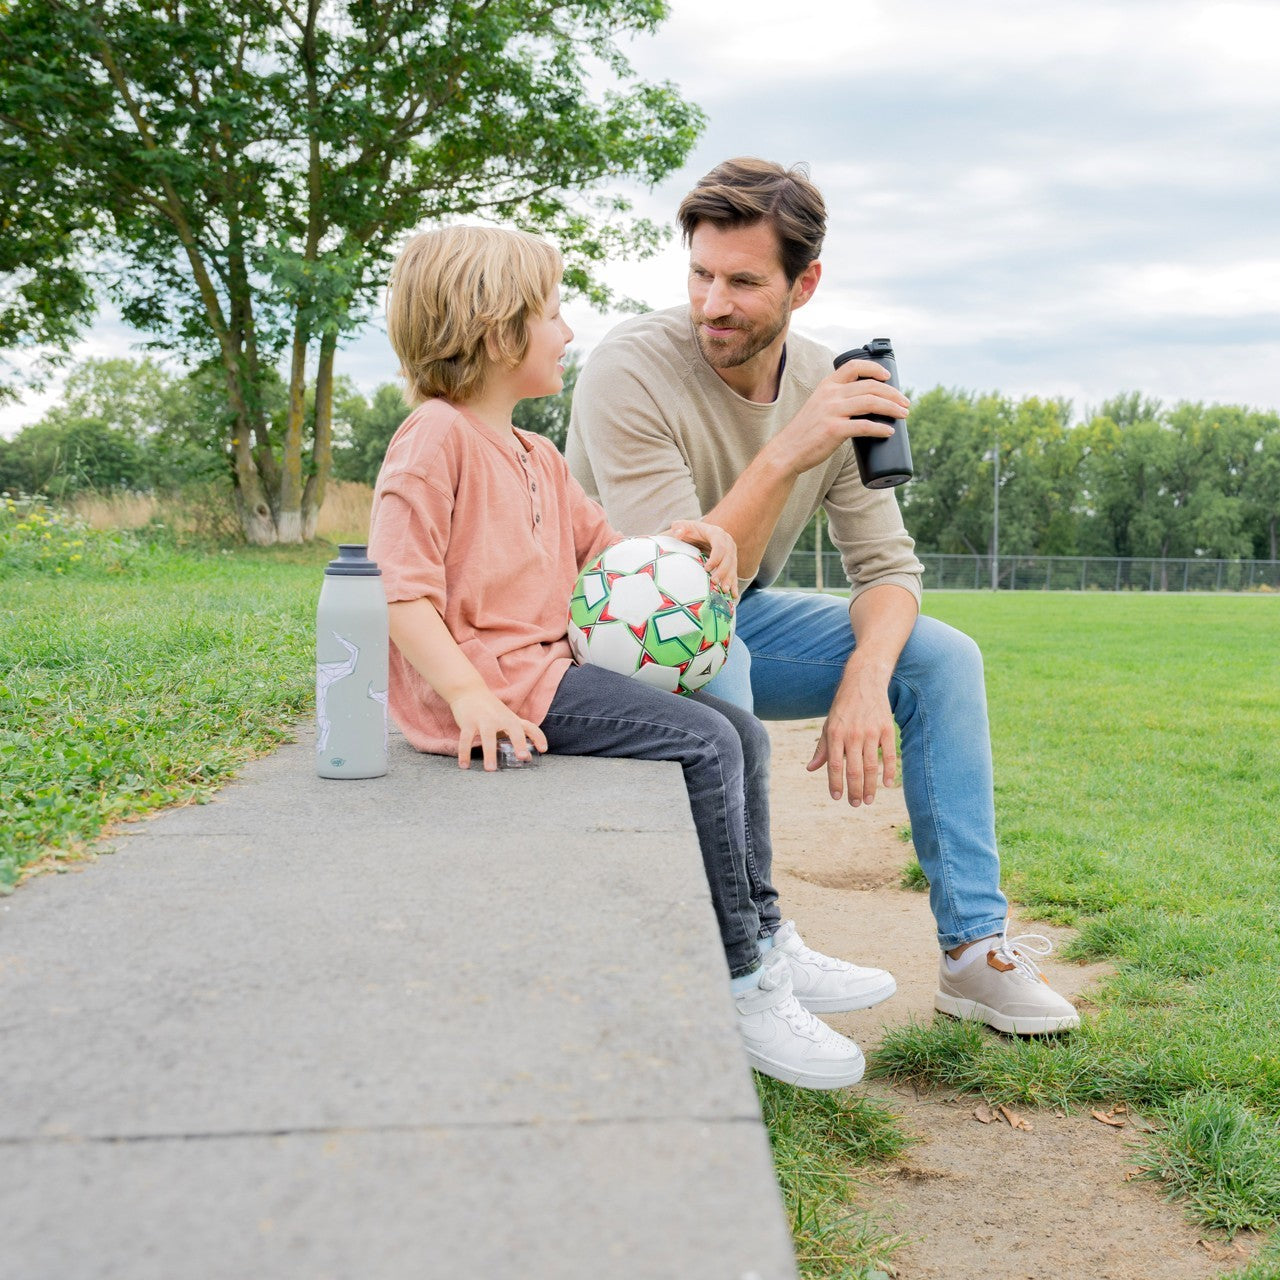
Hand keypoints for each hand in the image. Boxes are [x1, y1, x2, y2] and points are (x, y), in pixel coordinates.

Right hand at [449, 688, 547, 770]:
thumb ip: (517, 733)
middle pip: (513, 730)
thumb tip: (529, 756)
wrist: (469, 691)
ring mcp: (483, 720)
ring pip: (487, 737)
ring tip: (490, 769)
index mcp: (511, 719)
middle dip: (519, 743)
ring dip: (489, 753)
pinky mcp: (468, 722)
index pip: (529, 727)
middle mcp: (500, 718)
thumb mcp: (506, 718)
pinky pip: (466, 739)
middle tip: (522, 757)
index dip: (538, 737)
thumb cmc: (490, 709)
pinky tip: (464, 765)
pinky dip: (464, 753)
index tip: (543, 749)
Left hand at [667, 519, 738, 597]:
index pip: (720, 546)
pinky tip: (734, 596)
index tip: (706, 569)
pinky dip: (734, 584)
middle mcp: (727, 542)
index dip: (715, 558)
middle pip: (728, 558)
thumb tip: (678, 532)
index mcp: (717, 533)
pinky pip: (734, 573)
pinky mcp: (731, 562)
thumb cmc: (688, 531)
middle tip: (714, 583)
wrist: (697, 535)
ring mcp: (731, 553)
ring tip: (725, 591)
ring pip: (733, 567)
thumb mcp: (682, 526)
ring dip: (729, 579)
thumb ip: (679, 527)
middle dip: (723, 571)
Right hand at [775, 359, 909, 476]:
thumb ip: (837, 400)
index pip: (854, 366)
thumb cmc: (807, 431)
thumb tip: (866, 405)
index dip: (874, 368)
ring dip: (892, 408)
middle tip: (906, 403)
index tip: (888, 377)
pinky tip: (890, 431)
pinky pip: (864, 426)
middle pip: (870, 386)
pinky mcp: (834, 430)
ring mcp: (832, 411)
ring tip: (904, 414)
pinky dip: (880, 428)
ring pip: (871, 403)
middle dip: (893, 393)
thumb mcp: (818, 406)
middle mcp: (830, 394)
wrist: (787, 450)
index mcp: (827, 385)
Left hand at [806, 665, 896, 805]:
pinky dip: (889, 771)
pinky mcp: (886, 729)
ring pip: (871, 766)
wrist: (864, 681)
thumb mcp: (829, 725)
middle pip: (854, 770)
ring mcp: (870, 732)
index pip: (834, 765)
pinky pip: (889, 755)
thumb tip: (810, 769)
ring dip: (870, 786)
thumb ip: (821, 749)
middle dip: (854, 791)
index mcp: (835, 734)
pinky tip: (887, 784)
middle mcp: (852, 735)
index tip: (837, 797)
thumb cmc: (843, 707)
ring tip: (868, 800)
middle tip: (855, 804)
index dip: (835, 783)